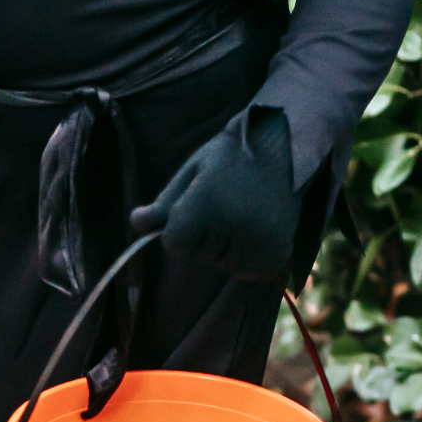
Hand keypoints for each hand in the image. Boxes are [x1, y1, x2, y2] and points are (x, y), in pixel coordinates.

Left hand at [130, 106, 298, 283]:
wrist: (285, 150)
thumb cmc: (230, 158)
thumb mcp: (193, 170)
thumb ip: (165, 203)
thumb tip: (136, 224)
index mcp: (207, 202)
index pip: (174, 242)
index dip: (180, 228)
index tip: (196, 207)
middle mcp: (234, 225)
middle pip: (199, 254)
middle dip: (205, 236)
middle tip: (227, 203)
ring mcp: (259, 242)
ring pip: (223, 263)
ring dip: (227, 246)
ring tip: (245, 213)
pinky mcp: (276, 255)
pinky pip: (247, 270)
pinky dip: (247, 256)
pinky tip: (257, 229)